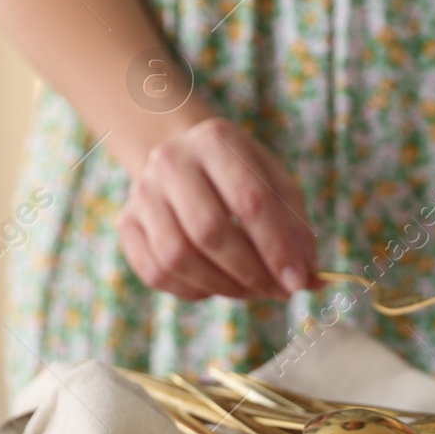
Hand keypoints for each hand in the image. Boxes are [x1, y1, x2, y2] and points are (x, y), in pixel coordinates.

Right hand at [116, 117, 317, 300]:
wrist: (184, 160)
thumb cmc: (241, 176)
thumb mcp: (275, 184)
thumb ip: (296, 228)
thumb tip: (309, 278)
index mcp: (217, 140)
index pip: (250, 201)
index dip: (276, 248)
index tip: (298, 282)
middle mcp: (171, 161)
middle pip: (209, 231)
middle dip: (250, 273)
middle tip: (277, 292)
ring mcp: (142, 192)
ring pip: (178, 256)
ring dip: (223, 286)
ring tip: (252, 291)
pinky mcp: (126, 223)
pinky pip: (156, 272)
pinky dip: (192, 289)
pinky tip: (216, 285)